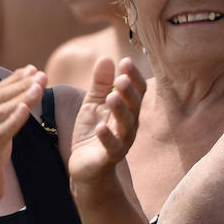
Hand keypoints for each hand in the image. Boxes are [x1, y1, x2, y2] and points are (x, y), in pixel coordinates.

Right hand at [0, 65, 44, 210]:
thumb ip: (5, 117)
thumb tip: (22, 98)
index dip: (15, 79)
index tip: (34, 69)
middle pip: (0, 97)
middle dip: (22, 84)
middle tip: (41, 74)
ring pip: (1, 112)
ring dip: (21, 97)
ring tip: (38, 87)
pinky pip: (1, 132)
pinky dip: (14, 119)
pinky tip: (26, 109)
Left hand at [68, 56, 144, 187]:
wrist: (86, 165)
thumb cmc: (93, 131)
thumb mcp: (93, 103)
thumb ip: (100, 83)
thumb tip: (105, 57)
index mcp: (127, 109)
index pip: (137, 90)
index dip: (133, 76)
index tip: (125, 61)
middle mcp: (129, 125)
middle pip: (134, 106)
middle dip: (129, 92)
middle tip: (121, 79)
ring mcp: (122, 142)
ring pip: (126, 125)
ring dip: (120, 111)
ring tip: (111, 97)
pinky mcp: (109, 158)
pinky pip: (112, 147)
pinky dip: (107, 137)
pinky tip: (100, 127)